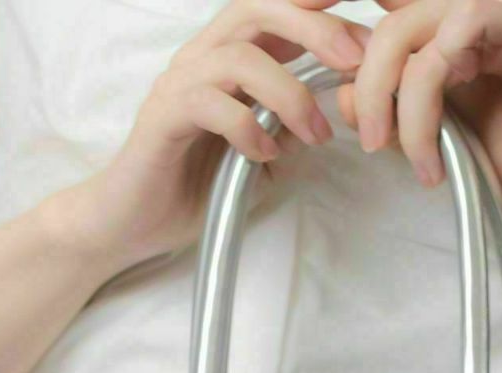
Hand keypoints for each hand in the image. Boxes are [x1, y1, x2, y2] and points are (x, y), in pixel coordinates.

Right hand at [60, 0, 371, 270]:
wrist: (133, 222)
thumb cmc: (194, 186)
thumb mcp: (259, 156)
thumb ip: (288, 132)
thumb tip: (326, 119)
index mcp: (228, 60)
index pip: (275, 11)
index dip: (320, 10)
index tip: (369, 32)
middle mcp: (201, 59)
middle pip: (257, 11)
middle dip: (312, 28)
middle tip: (354, 61)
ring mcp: (178, 85)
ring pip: (238, 57)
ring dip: (288, 93)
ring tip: (314, 135)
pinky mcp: (162, 119)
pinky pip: (208, 104)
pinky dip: (247, 128)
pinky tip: (265, 156)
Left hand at [335, 0, 501, 229]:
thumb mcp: (428, 136)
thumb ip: (391, 110)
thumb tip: (344, 98)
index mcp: (437, 32)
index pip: (381, 2)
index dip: (331, 0)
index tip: (294, 15)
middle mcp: (461, 16)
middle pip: (386, 23)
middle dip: (366, 86)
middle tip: (371, 143)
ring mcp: (493, 18)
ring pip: (414, 28)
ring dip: (400, 100)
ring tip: (413, 158)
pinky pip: (464, 25)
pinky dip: (437, 83)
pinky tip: (442, 137)